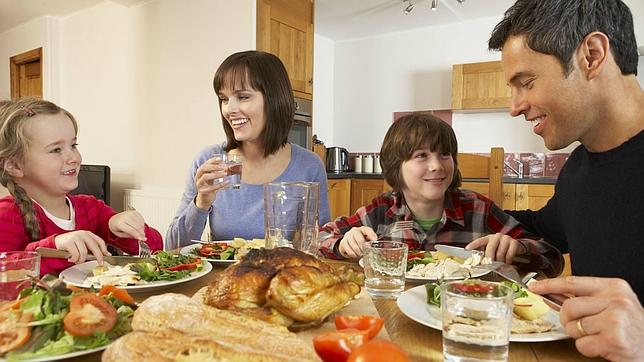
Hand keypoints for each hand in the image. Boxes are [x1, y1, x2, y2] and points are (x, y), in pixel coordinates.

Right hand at [54, 230, 109, 264]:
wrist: (56, 242)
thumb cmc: (71, 244)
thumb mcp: (83, 244)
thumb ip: (92, 248)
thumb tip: (105, 254)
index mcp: (88, 234)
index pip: (99, 241)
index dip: (104, 250)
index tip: (107, 256)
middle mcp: (83, 234)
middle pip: (94, 247)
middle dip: (98, 257)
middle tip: (100, 263)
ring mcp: (75, 237)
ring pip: (84, 252)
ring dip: (81, 260)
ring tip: (77, 261)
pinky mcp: (68, 242)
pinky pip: (75, 254)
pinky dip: (74, 259)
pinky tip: (71, 259)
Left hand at [108, 210, 146, 240]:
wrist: (113, 219)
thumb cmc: (115, 227)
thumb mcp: (119, 234)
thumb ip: (130, 236)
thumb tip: (139, 237)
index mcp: (119, 223)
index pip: (132, 230)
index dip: (138, 235)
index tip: (143, 239)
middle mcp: (125, 217)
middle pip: (138, 227)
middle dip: (142, 233)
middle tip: (142, 236)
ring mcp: (130, 213)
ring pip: (141, 223)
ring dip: (142, 229)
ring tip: (138, 231)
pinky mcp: (134, 212)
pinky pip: (142, 219)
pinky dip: (142, 224)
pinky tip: (138, 226)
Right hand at [194, 155, 228, 209]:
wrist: (205, 199)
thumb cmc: (209, 185)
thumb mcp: (212, 177)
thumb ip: (216, 171)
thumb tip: (225, 164)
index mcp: (200, 172)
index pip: (205, 164)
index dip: (212, 160)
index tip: (220, 159)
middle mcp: (198, 177)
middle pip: (203, 168)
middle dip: (214, 167)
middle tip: (224, 167)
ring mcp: (199, 184)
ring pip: (205, 177)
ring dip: (216, 174)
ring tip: (225, 173)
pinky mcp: (203, 191)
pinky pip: (211, 187)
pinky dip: (220, 184)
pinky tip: (227, 182)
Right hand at [338, 226, 376, 258]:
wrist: (349, 243)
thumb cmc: (360, 241)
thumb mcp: (367, 240)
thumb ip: (371, 242)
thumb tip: (376, 246)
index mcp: (362, 229)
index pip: (367, 230)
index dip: (371, 235)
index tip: (375, 240)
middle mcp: (354, 230)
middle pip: (360, 239)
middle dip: (364, 248)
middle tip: (366, 252)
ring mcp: (347, 236)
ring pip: (354, 246)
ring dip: (359, 252)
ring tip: (361, 254)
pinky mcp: (343, 242)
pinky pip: (349, 250)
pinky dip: (353, 254)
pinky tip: (355, 254)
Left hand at [465, 233, 525, 263]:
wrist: (516, 246)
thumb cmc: (501, 249)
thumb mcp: (492, 250)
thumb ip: (486, 255)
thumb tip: (478, 264)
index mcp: (488, 238)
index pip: (480, 241)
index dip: (473, 245)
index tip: (467, 249)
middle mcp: (496, 237)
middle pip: (491, 247)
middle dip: (489, 257)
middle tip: (488, 265)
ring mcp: (506, 239)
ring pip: (500, 253)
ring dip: (499, 262)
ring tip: (499, 266)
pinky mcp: (514, 243)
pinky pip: (509, 255)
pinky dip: (507, 261)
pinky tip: (506, 263)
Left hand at [529, 276, 643, 360]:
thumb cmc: (631, 328)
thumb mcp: (614, 304)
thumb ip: (587, 298)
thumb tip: (553, 294)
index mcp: (614, 287)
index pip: (573, 282)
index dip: (550, 285)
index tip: (535, 287)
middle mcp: (616, 301)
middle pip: (568, 307)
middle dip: (569, 320)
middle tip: (583, 326)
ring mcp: (615, 320)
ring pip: (574, 327)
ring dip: (581, 336)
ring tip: (599, 336)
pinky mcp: (613, 339)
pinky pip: (582, 345)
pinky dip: (588, 349)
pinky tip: (603, 346)